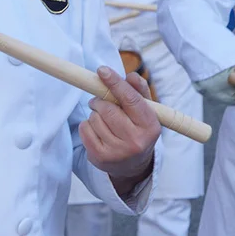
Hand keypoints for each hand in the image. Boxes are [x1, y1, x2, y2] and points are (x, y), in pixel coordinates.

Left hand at [79, 67, 159, 187]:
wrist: (132, 165)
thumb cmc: (138, 129)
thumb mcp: (145, 111)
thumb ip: (139, 91)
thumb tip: (131, 76)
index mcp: (150, 126)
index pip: (130, 100)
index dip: (115, 83)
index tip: (102, 70)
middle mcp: (135, 142)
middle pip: (108, 109)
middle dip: (100, 100)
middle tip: (100, 100)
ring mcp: (116, 152)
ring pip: (94, 118)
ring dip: (95, 113)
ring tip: (102, 118)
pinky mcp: (99, 158)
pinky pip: (84, 129)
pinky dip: (87, 124)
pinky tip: (97, 129)